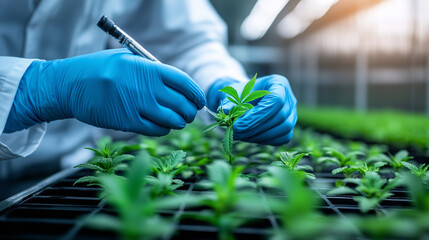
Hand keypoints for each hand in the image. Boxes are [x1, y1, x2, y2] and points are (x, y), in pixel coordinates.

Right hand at [5, 49, 205, 134]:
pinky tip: (163, 126)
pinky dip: (164, 130)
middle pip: (181, 103)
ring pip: (171, 120)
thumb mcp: (128, 60)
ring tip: (178, 120)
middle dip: (190, 111)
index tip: (200, 100)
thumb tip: (178, 86)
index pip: (183, 81)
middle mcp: (145, 87)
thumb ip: (152, 71)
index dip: (196, 93)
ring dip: (179, 122)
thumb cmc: (100, 69)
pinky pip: (155, 130)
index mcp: (147, 68)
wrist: (70, 84)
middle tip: (189, 113)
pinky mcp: (127, 122)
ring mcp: (136, 106)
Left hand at [207, 75, 296, 145]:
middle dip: (256, 127)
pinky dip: (266, 140)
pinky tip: (250, 137)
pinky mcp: (289, 128)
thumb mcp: (233, 94)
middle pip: (280, 116)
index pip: (276, 100)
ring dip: (260, 135)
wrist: (245, 101)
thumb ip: (230, 101)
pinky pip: (283, 138)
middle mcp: (290, 98)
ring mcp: (292, 114)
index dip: (258, 115)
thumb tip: (226, 111)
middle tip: (236, 132)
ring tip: (241, 135)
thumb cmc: (240, 94)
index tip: (237, 125)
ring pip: (284, 128)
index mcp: (279, 83)